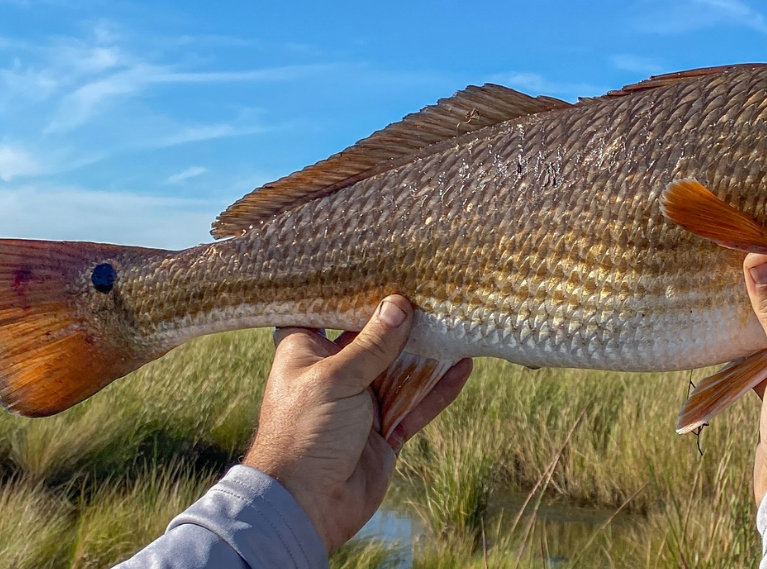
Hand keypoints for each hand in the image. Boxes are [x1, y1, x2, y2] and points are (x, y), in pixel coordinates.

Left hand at [242, 295, 472, 552]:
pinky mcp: (384, 431)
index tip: (375, 260)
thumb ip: (372, 344)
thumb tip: (399, 304)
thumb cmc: (304, 433)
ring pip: (400, 370)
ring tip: (456, 321)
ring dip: (427, 352)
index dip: (346, 288)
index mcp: (304, 352)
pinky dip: (438, 388)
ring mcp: (361, 403)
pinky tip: (463, 366)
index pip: (323, 309)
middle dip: (399, 319)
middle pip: (371, 338)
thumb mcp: (336, 378)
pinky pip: (416, 404)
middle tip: (431, 287)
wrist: (306, 506)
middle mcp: (333, 373)